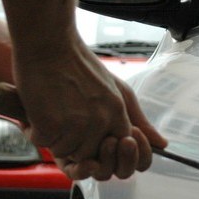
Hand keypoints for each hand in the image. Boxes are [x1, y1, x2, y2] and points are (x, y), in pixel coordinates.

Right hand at [13, 37, 166, 180]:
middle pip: (87, 155)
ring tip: (52, 109)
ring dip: (53, 137)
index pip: (117, 150)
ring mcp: (76, 123)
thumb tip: (162, 144)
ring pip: (64, 152)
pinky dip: (36, 130)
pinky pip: (43, 143)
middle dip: (73, 142)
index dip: (101, 148)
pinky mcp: (51, 123)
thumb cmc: (77, 64)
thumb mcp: (115, 89)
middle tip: (64, 115)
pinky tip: (39, 109)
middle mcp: (100, 120)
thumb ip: (137, 118)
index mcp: (117, 112)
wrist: (48, 43)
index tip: (89, 133)